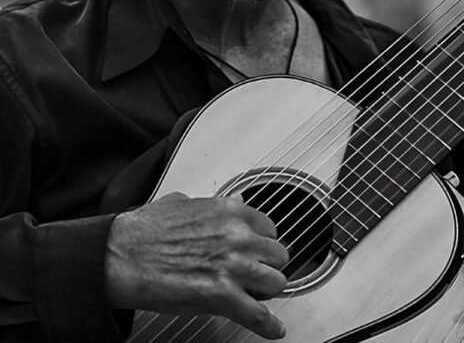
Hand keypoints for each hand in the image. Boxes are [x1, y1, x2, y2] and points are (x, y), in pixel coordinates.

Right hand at [105, 192, 288, 339]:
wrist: (117, 256)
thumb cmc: (142, 232)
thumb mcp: (183, 203)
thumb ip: (215, 205)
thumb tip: (234, 201)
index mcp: (230, 212)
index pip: (269, 229)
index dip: (262, 243)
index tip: (258, 250)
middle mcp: (238, 237)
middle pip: (277, 256)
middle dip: (266, 266)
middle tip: (254, 274)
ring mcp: (233, 266)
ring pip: (275, 283)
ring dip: (266, 291)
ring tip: (254, 295)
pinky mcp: (222, 295)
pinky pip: (259, 315)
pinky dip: (268, 326)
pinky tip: (273, 330)